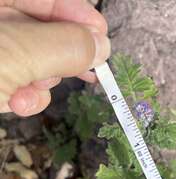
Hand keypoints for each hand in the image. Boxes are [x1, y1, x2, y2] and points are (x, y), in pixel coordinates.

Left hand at [0, 0, 110, 116]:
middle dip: (58, 58)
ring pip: (38, 60)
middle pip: (47, 30)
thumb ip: (65, 46)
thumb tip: (101, 47)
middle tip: (74, 71)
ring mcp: (0, 49)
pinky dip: (26, 96)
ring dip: (41, 84)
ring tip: (26, 92)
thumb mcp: (19, 55)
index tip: (101, 37)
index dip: (79, 15)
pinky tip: (17, 103)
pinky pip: (23, 80)